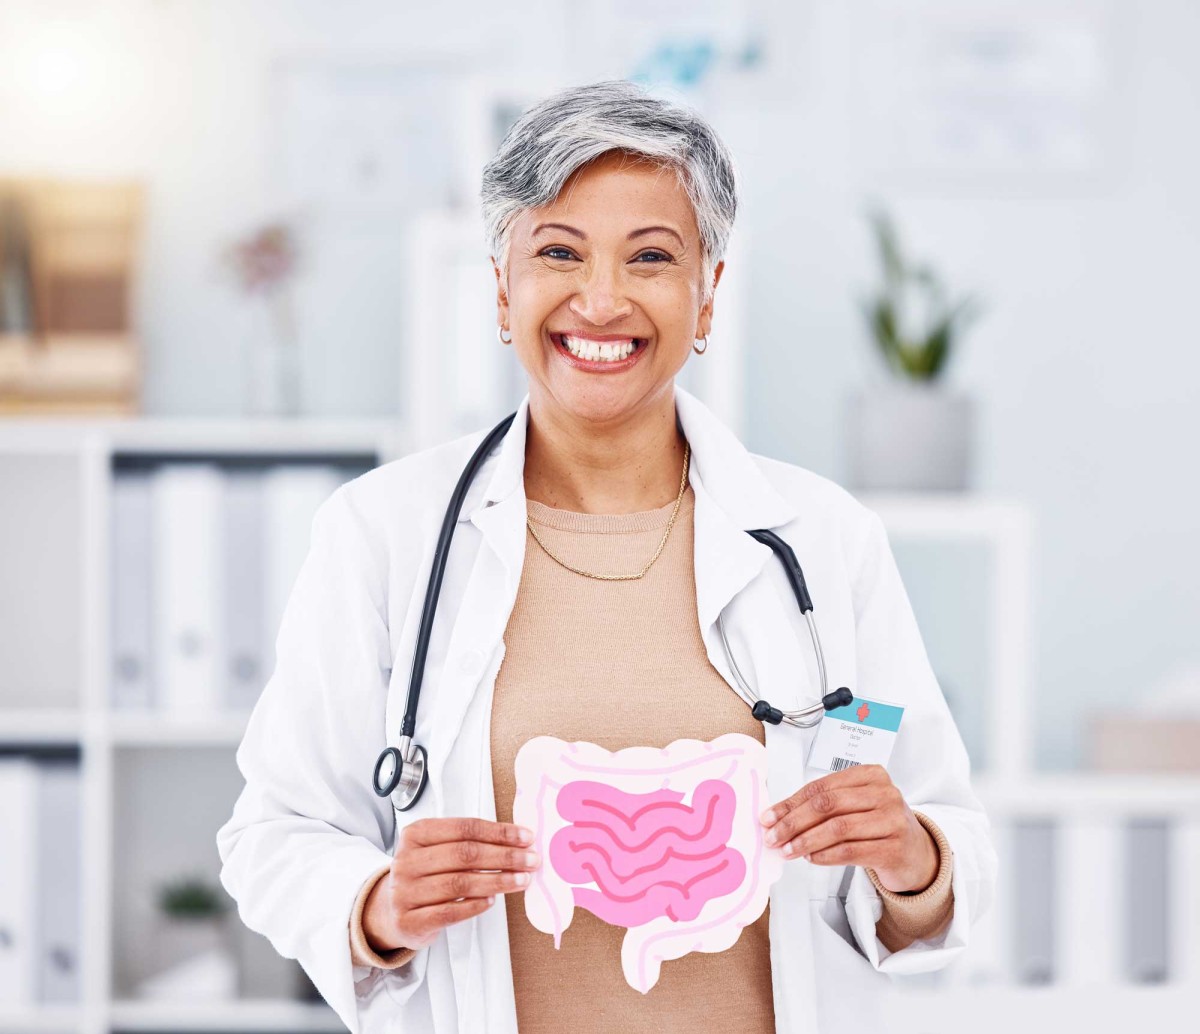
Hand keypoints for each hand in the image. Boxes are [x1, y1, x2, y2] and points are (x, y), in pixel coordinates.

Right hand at [362, 817, 541, 952]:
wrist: (389, 911)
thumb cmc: (424, 875)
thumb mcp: (438, 849)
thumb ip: (469, 842)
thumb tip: (517, 841)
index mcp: (416, 834)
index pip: (464, 828)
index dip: (499, 832)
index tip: (525, 837)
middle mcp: (407, 861)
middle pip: (464, 854)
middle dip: (504, 856)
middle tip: (531, 860)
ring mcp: (405, 892)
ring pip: (459, 883)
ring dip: (497, 881)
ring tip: (521, 880)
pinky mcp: (409, 921)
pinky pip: (449, 912)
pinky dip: (475, 905)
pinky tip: (493, 900)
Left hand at [758, 764, 938, 893]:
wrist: (917, 853)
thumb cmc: (878, 825)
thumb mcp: (854, 806)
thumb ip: (822, 806)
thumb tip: (776, 816)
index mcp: (871, 774)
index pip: (821, 786)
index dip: (791, 802)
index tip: (768, 817)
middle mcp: (885, 793)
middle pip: (828, 805)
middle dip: (794, 822)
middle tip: (773, 837)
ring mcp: (893, 820)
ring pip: (838, 828)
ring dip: (806, 841)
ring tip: (788, 851)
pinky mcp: (895, 848)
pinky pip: (851, 850)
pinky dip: (826, 855)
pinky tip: (811, 858)